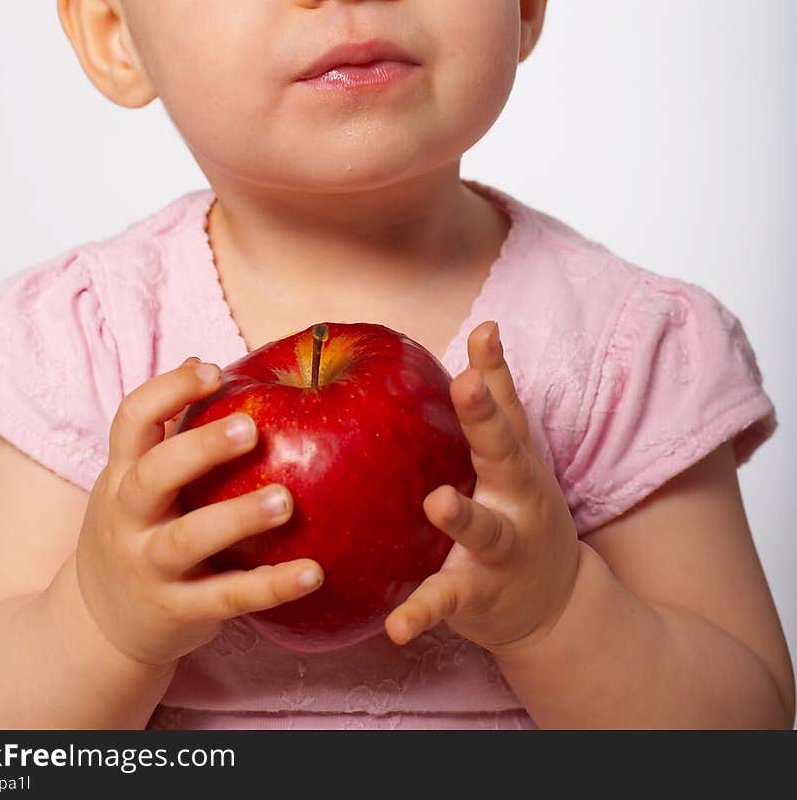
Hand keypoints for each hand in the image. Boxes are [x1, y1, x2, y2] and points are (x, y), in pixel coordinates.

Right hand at [75, 357, 323, 668]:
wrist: (95, 629)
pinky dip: (270, 586)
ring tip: (285, 500)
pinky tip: (313, 572)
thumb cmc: (136, 532)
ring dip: (237, 518)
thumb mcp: (134, 482)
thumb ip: (168, 432)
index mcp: (121, 475)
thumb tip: (203, 361)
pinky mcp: (178, 612)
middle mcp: (128, 519)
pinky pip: (227, 598)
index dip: (169, 389)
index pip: (131, 420)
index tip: (214, 369)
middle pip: (154, 476)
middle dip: (200, 449)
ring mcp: (149, 567)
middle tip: (252, 426)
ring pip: (187, 540)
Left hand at [384, 321, 579, 657]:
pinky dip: (422, 614)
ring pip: (482, 532)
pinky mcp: (475, 598)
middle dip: (485, 421)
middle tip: (467, 386)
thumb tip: (486, 324)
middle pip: (503, 457)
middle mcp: (515, 503)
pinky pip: (445, 604)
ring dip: (463, 516)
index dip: (493, 373)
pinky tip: (396, 627)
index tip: (482, 334)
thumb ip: (499, 394)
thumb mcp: (519, 454)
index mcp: (517, 465)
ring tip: (438, 501)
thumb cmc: (521, 508)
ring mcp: (498, 552)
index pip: (504, 409)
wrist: (557, 606)